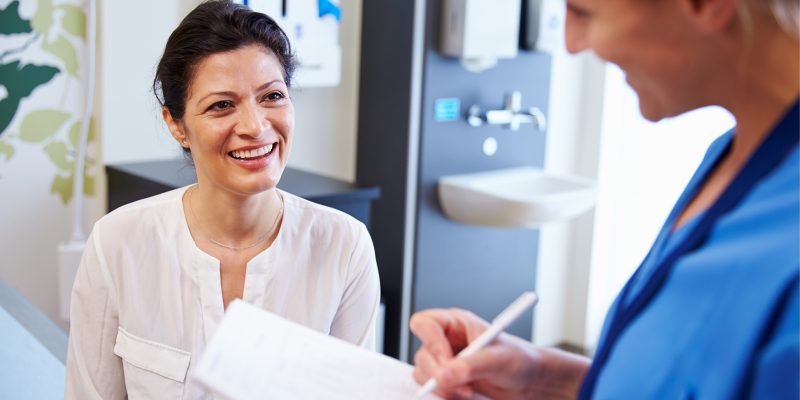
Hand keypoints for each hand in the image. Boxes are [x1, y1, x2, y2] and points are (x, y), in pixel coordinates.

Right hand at [410, 308, 589, 399]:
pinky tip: (467, 396)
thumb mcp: (499, 359)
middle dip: (438, 373)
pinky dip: (446, 397)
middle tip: (459, 386)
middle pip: (422, 354)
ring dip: (443, 388)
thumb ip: (472, 365)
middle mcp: (445, 342)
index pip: (424, 324)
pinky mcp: (446, 382)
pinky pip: (434, 391)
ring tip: (469, 393)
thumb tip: (445, 375)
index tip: (447, 361)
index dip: (430, 341)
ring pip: (423, 375)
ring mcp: (443, 363)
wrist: (528, 382)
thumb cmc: (518, 360)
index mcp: (455, 323)